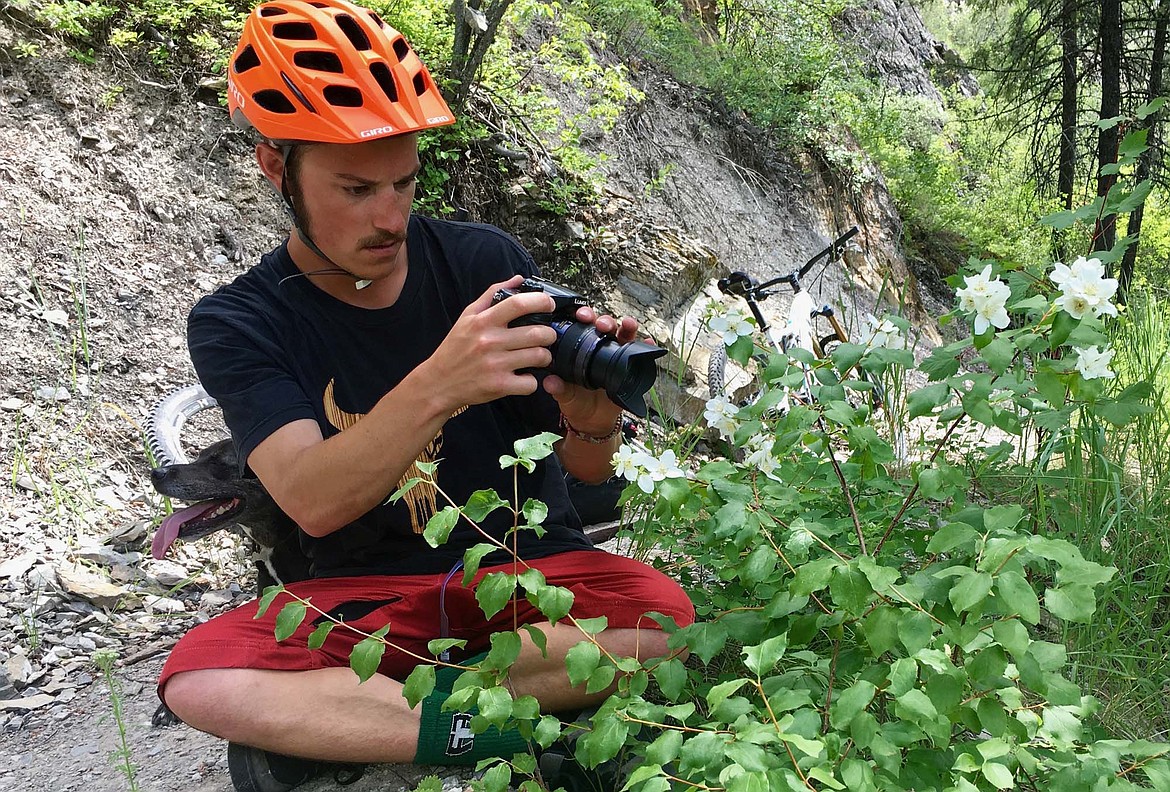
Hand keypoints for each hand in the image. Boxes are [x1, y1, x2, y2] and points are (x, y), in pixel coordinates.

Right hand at [421, 276, 559, 411]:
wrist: (438, 383)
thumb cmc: (455, 349)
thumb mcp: (468, 316)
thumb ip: (492, 294)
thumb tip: (519, 279)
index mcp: (483, 322)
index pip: (519, 304)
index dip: (541, 301)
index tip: (549, 305)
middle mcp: (490, 341)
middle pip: (537, 333)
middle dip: (549, 334)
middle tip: (546, 336)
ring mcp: (495, 365)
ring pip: (539, 357)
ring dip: (544, 356)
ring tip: (537, 356)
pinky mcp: (499, 386)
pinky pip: (530, 383)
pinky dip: (532, 381)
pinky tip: (523, 377)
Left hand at [543, 306, 644, 432]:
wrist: (592, 420)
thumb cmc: (576, 402)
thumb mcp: (566, 396)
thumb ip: (559, 389)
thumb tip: (550, 382)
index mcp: (582, 350)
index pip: (584, 327)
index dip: (584, 317)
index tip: (581, 315)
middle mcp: (601, 350)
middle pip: (606, 327)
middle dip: (605, 321)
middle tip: (602, 324)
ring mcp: (617, 358)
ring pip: (624, 336)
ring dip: (627, 327)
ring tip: (628, 325)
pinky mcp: (631, 369)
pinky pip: (641, 356)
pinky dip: (646, 347)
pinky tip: (647, 343)